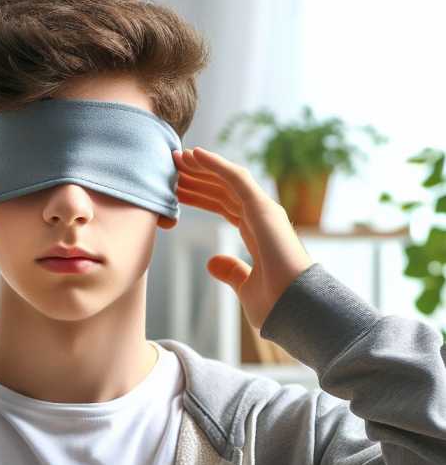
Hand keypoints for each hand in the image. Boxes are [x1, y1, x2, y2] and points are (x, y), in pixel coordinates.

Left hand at [173, 147, 312, 329]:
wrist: (293, 310)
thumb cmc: (276, 304)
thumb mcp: (245, 288)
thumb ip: (231, 272)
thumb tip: (212, 263)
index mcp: (256, 233)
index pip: (224, 206)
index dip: (200, 196)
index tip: (177, 191)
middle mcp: (261, 217)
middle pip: (223, 190)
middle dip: (197, 178)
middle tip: (171, 167)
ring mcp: (264, 211)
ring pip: (227, 180)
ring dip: (202, 166)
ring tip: (178, 157)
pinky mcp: (264, 208)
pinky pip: (236, 178)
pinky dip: (216, 164)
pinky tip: (196, 154)